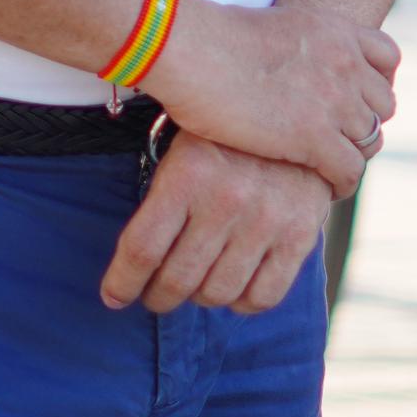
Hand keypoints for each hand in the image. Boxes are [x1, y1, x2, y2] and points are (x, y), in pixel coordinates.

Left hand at [102, 136, 331, 314]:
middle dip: (158, 297)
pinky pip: (263, 296)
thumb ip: (161, 201)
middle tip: (156, 295)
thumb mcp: (186, 151)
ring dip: (199, 299)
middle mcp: (227, 199)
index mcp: (189, 174)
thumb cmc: (229, 141)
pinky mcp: (300, 235)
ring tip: (197, 285)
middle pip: (176, 280)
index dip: (122, 284)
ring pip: (217, 294)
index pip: (142, 250)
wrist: (302, 114)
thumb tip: (133, 266)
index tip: (115, 297)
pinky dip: (242, 303)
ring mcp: (267, 220)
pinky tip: (235, 286)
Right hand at [144, 0, 398, 198]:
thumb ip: (292, 46)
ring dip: (353, 156)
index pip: (387, 59)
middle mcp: (346, 62)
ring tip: (332, 171)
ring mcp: (335, 99)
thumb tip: (276, 63)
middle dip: (364, 123)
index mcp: (336, 30)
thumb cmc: (207, 38)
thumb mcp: (271, 27)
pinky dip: (342, 184)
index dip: (376, 84)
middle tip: (340, 142)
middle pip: (383, 103)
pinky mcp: (315, 137)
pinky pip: (351, 169)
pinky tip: (325, 191)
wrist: (190, 48)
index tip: (356, 103)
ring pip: (371, 140)